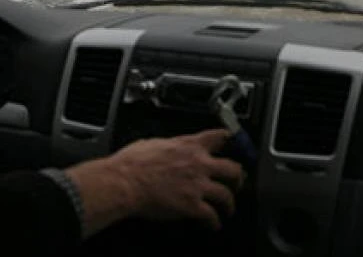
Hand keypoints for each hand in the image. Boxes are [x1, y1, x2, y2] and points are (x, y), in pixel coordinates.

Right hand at [67, 129, 243, 234]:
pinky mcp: (192, 206)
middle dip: (238, 177)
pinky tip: (213, 225)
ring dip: (229, 203)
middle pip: (233, 169)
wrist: (124, 182)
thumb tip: (168, 147)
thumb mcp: (154, 143)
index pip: (220, 137)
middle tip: (237, 182)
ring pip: (226, 195)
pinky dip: (214, 222)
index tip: (236, 144)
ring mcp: (197, 186)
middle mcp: (199, 164)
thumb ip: (170, 145)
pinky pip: (211, 216)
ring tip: (228, 209)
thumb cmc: (131, 163)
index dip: (232, 140)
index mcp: (189, 145)